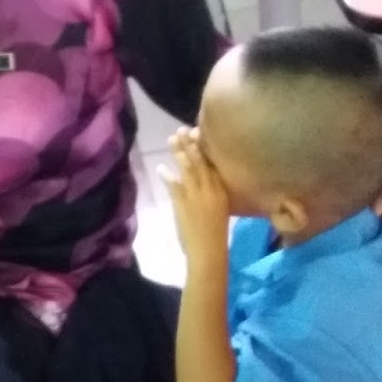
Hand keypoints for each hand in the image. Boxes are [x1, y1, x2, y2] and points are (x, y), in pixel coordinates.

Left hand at [161, 128, 230, 267]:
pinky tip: (160, 167)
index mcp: (221, 190)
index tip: (196, 133)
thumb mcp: (220, 208)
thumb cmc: (215, 234)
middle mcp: (210, 189)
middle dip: (190, 144)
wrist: (208, 252)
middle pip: (199, 161)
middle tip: (182, 129)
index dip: (203, 147)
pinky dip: (166, 176)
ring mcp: (195, 196)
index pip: (212, 163)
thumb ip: (213, 194)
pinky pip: (173, 185)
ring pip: (187, 168)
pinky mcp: (182, 204)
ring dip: (179, 152)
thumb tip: (205, 182)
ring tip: (171, 139)